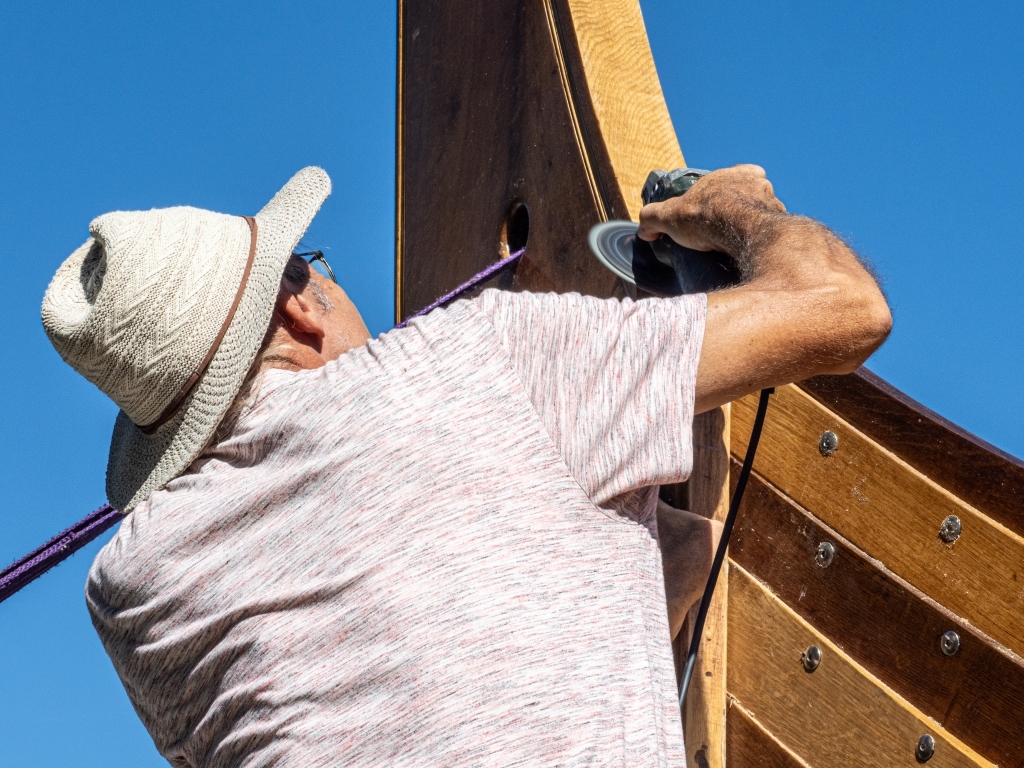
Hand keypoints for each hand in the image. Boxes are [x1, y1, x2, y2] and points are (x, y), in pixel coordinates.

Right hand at [636, 164, 785, 253]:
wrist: (739, 231)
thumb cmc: (707, 216)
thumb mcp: (669, 216)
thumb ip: (652, 218)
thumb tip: (644, 229)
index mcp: (732, 174)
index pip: (729, 178)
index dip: (718, 195)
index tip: (710, 212)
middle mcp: (756, 183)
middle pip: (748, 195)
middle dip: (738, 210)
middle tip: (724, 230)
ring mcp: (771, 202)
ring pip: (762, 212)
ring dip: (753, 225)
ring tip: (739, 244)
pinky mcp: (780, 223)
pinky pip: (772, 231)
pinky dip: (763, 240)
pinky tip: (752, 251)